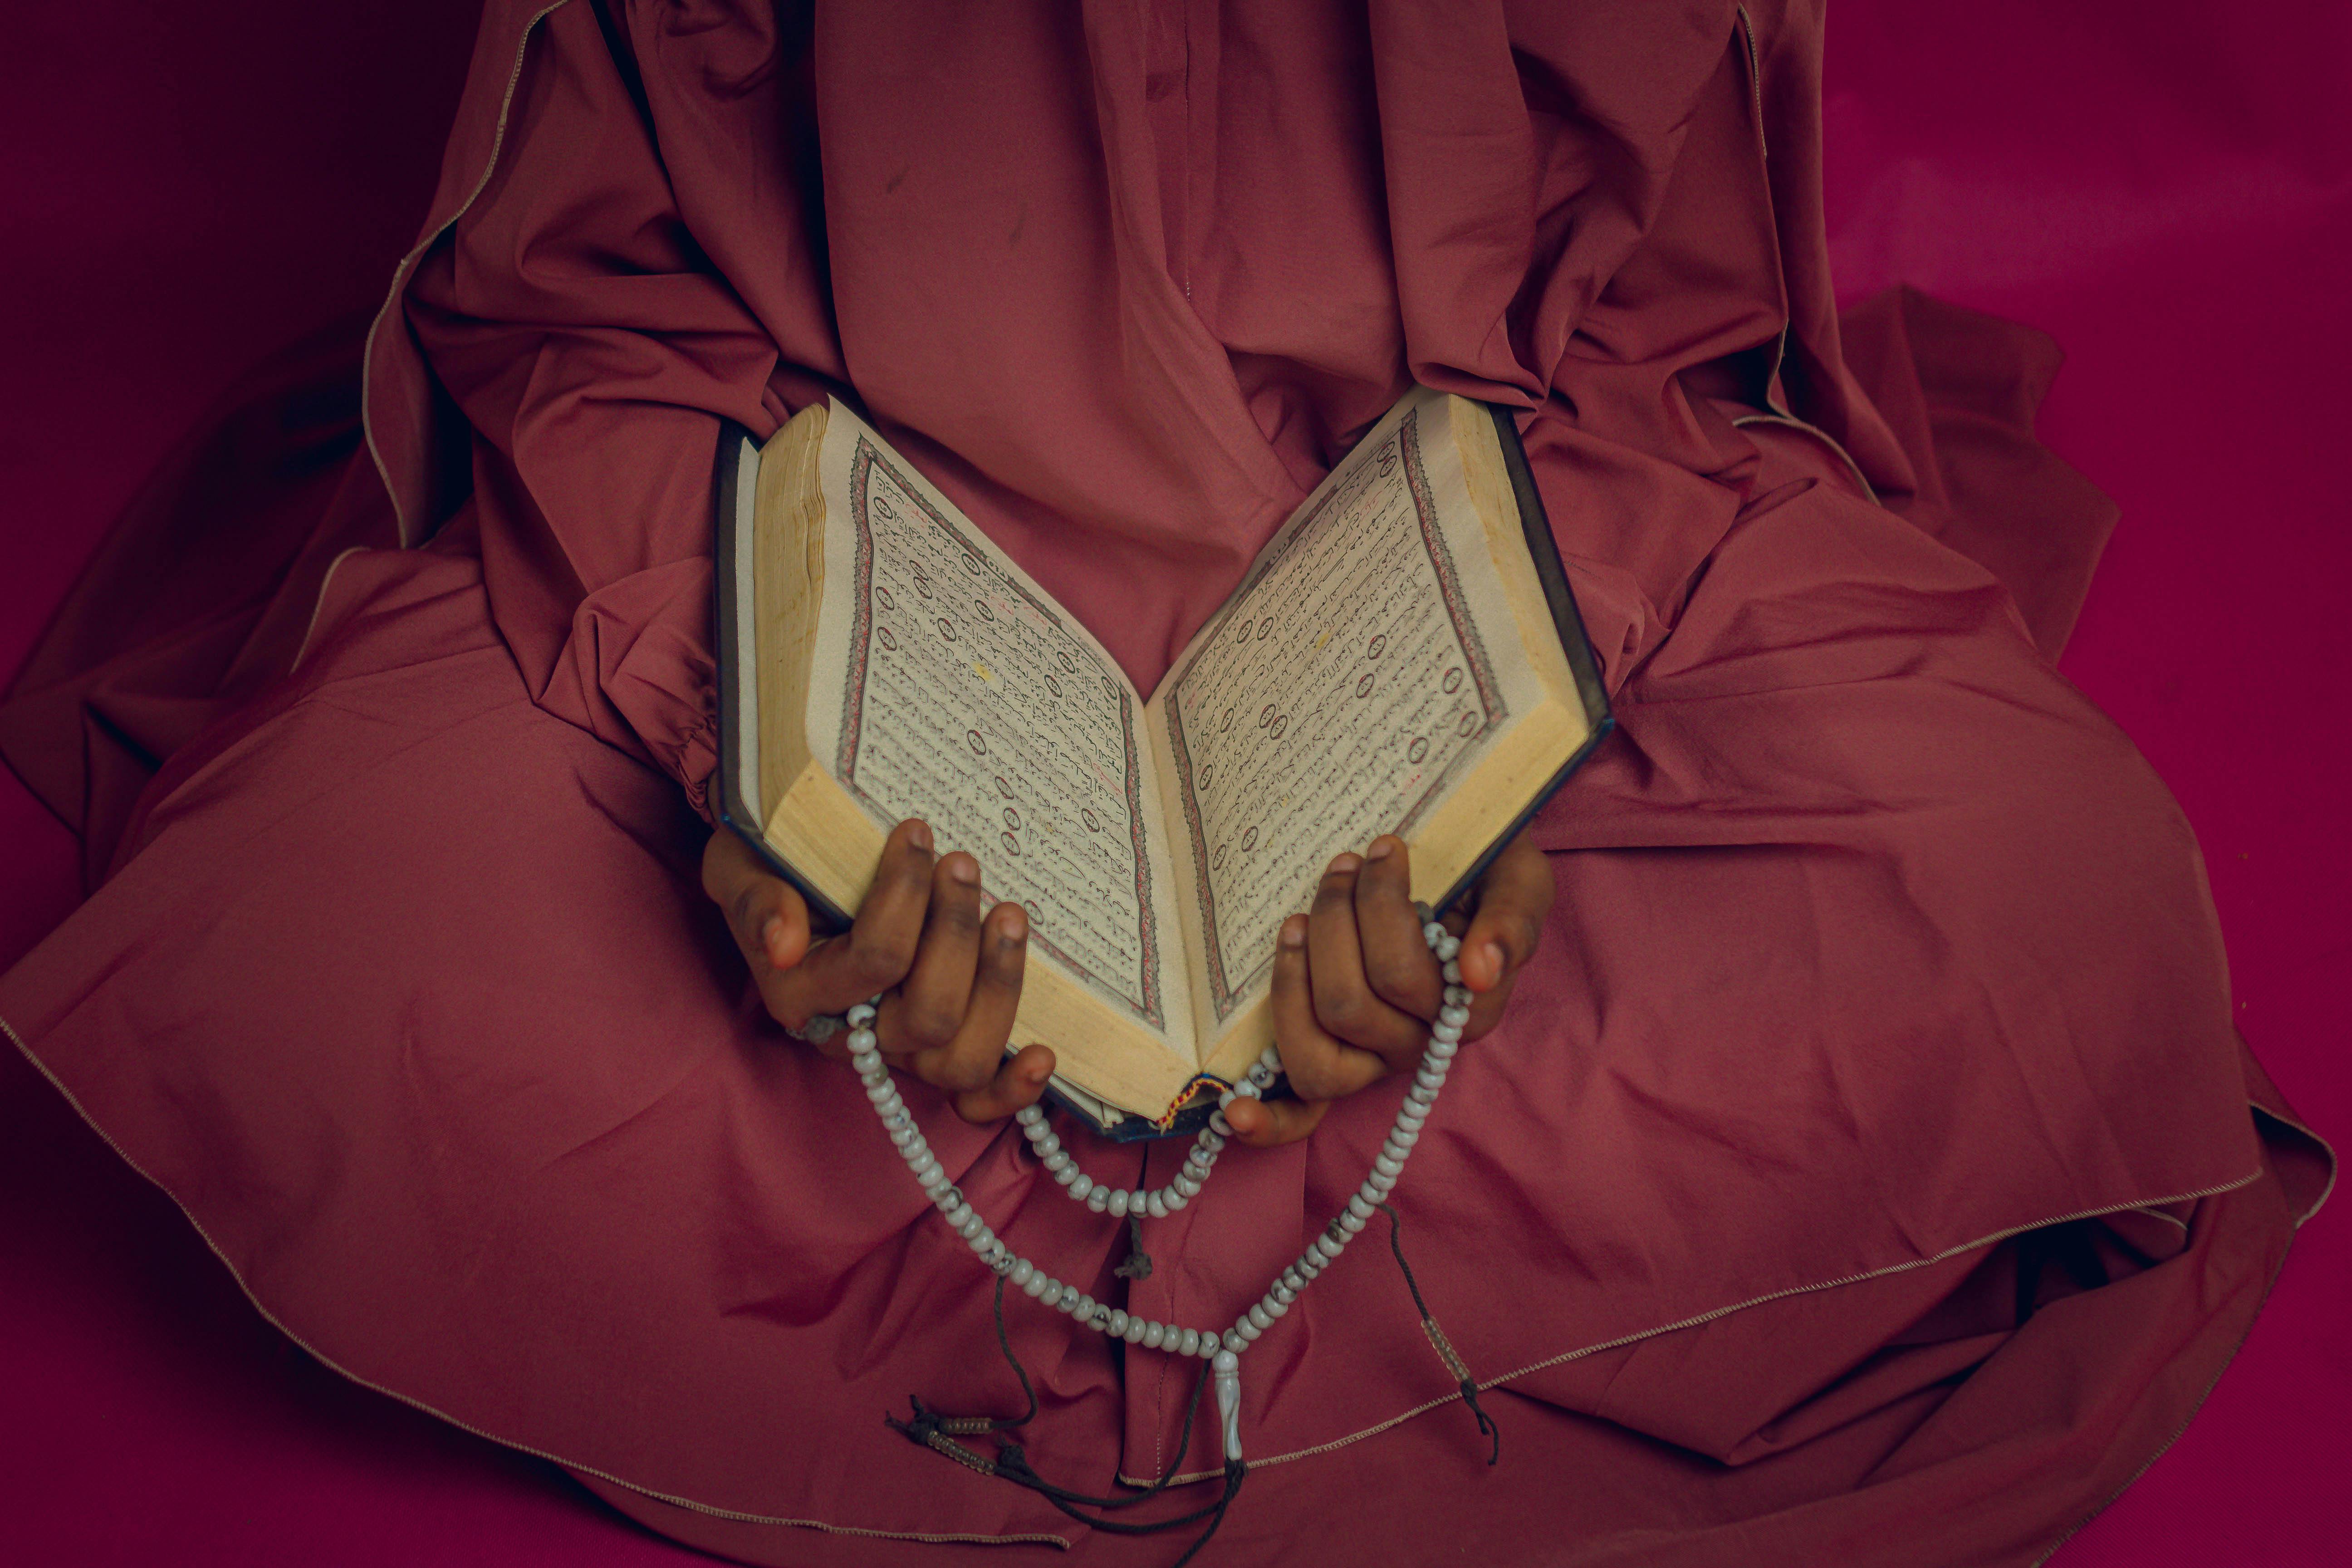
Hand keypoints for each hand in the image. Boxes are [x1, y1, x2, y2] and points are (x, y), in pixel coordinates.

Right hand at [701, 819, 1055, 1121]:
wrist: (779, 876)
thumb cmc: (766, 866)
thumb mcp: (742, 867)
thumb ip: (756, 900)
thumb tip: (785, 940)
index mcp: (802, 993)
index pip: (874, 961)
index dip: (905, 896)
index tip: (917, 832)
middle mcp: (852, 1035)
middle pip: (929, 1017)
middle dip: (959, 935)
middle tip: (962, 864)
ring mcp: (901, 1049)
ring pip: (960, 1059)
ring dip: (998, 987)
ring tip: (1009, 914)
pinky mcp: (936, 1053)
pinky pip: (975, 1100)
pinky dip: (1011, 1090)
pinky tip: (1043, 1053)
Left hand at [1225, 830, 1553, 1146]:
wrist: (1470, 871)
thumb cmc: (1490, 874)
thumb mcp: (1521, 881)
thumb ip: (1513, 921)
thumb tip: (1478, 971)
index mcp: (1466, 1009)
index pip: (1400, 975)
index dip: (1380, 907)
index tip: (1384, 846)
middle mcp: (1419, 1044)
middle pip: (1348, 1005)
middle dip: (1334, 920)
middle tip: (1343, 864)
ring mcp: (1374, 1060)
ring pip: (1316, 1053)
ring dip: (1292, 980)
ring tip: (1297, 919)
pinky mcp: (1338, 1064)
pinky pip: (1305, 1113)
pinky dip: (1271, 1121)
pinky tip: (1235, 1112)